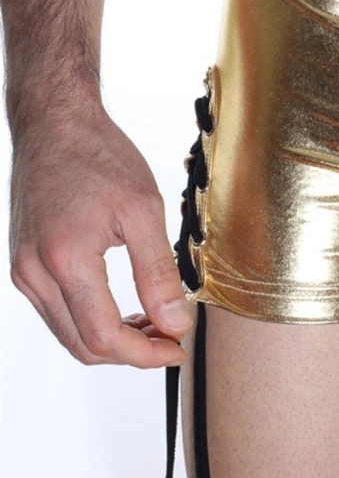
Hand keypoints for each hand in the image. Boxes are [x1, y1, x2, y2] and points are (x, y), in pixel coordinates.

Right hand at [8, 101, 192, 366]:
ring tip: (154, 321)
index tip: (177, 347)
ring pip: (67, 333)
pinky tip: (124, 305)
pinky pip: (56, 311)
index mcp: (65, 259)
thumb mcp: (143, 208)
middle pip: (82, 345)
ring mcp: (23, 271)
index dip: (145, 354)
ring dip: (110, 339)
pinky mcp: (23, 264)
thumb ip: (158, 272)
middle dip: (130, 352)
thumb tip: (175, 322)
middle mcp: (34, 273)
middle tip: (170, 337)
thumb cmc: (98, 155)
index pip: (104, 337)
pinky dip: (90, 319)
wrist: (54, 123)